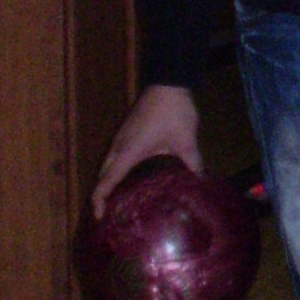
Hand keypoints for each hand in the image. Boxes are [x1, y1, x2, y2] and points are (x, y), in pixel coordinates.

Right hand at [93, 85, 201, 216]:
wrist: (168, 81)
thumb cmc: (174, 111)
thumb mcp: (185, 140)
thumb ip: (192, 163)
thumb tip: (200, 182)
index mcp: (129, 152)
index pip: (106, 181)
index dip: (99, 201)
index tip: (99, 218)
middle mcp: (119, 146)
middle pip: (103, 175)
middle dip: (103, 195)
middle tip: (111, 215)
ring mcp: (122, 137)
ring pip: (108, 164)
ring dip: (109, 182)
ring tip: (120, 201)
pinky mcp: (127, 131)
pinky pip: (116, 155)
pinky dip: (117, 170)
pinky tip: (132, 178)